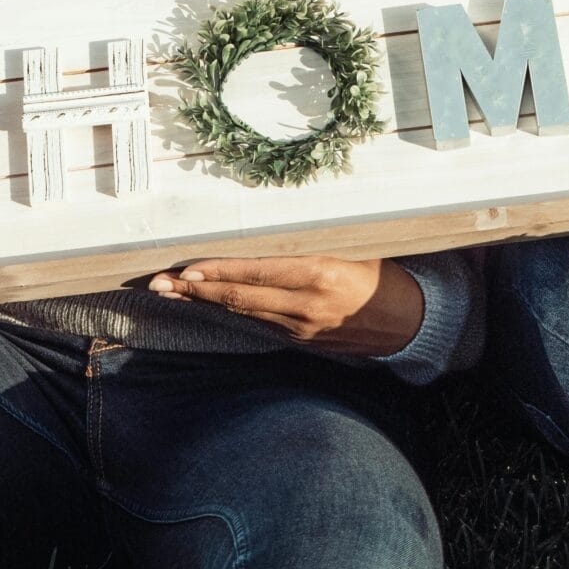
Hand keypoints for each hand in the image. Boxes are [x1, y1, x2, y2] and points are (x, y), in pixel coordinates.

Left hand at [146, 256, 425, 356]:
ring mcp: (301, 327)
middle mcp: (305, 304)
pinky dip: (233, 310)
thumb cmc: (384, 274)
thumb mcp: (353, 248)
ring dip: (205, 302)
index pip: (257, 273)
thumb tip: (269, 228)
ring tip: (171, 291)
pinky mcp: (302, 341)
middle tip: (158, 283)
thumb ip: (311, 244)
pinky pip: (261, 322)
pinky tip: (209, 302)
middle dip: (195, 291)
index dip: (219, 272)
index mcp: (319, 273)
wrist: (411, 322)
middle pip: (239, 298)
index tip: (187, 269)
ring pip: (244, 312)